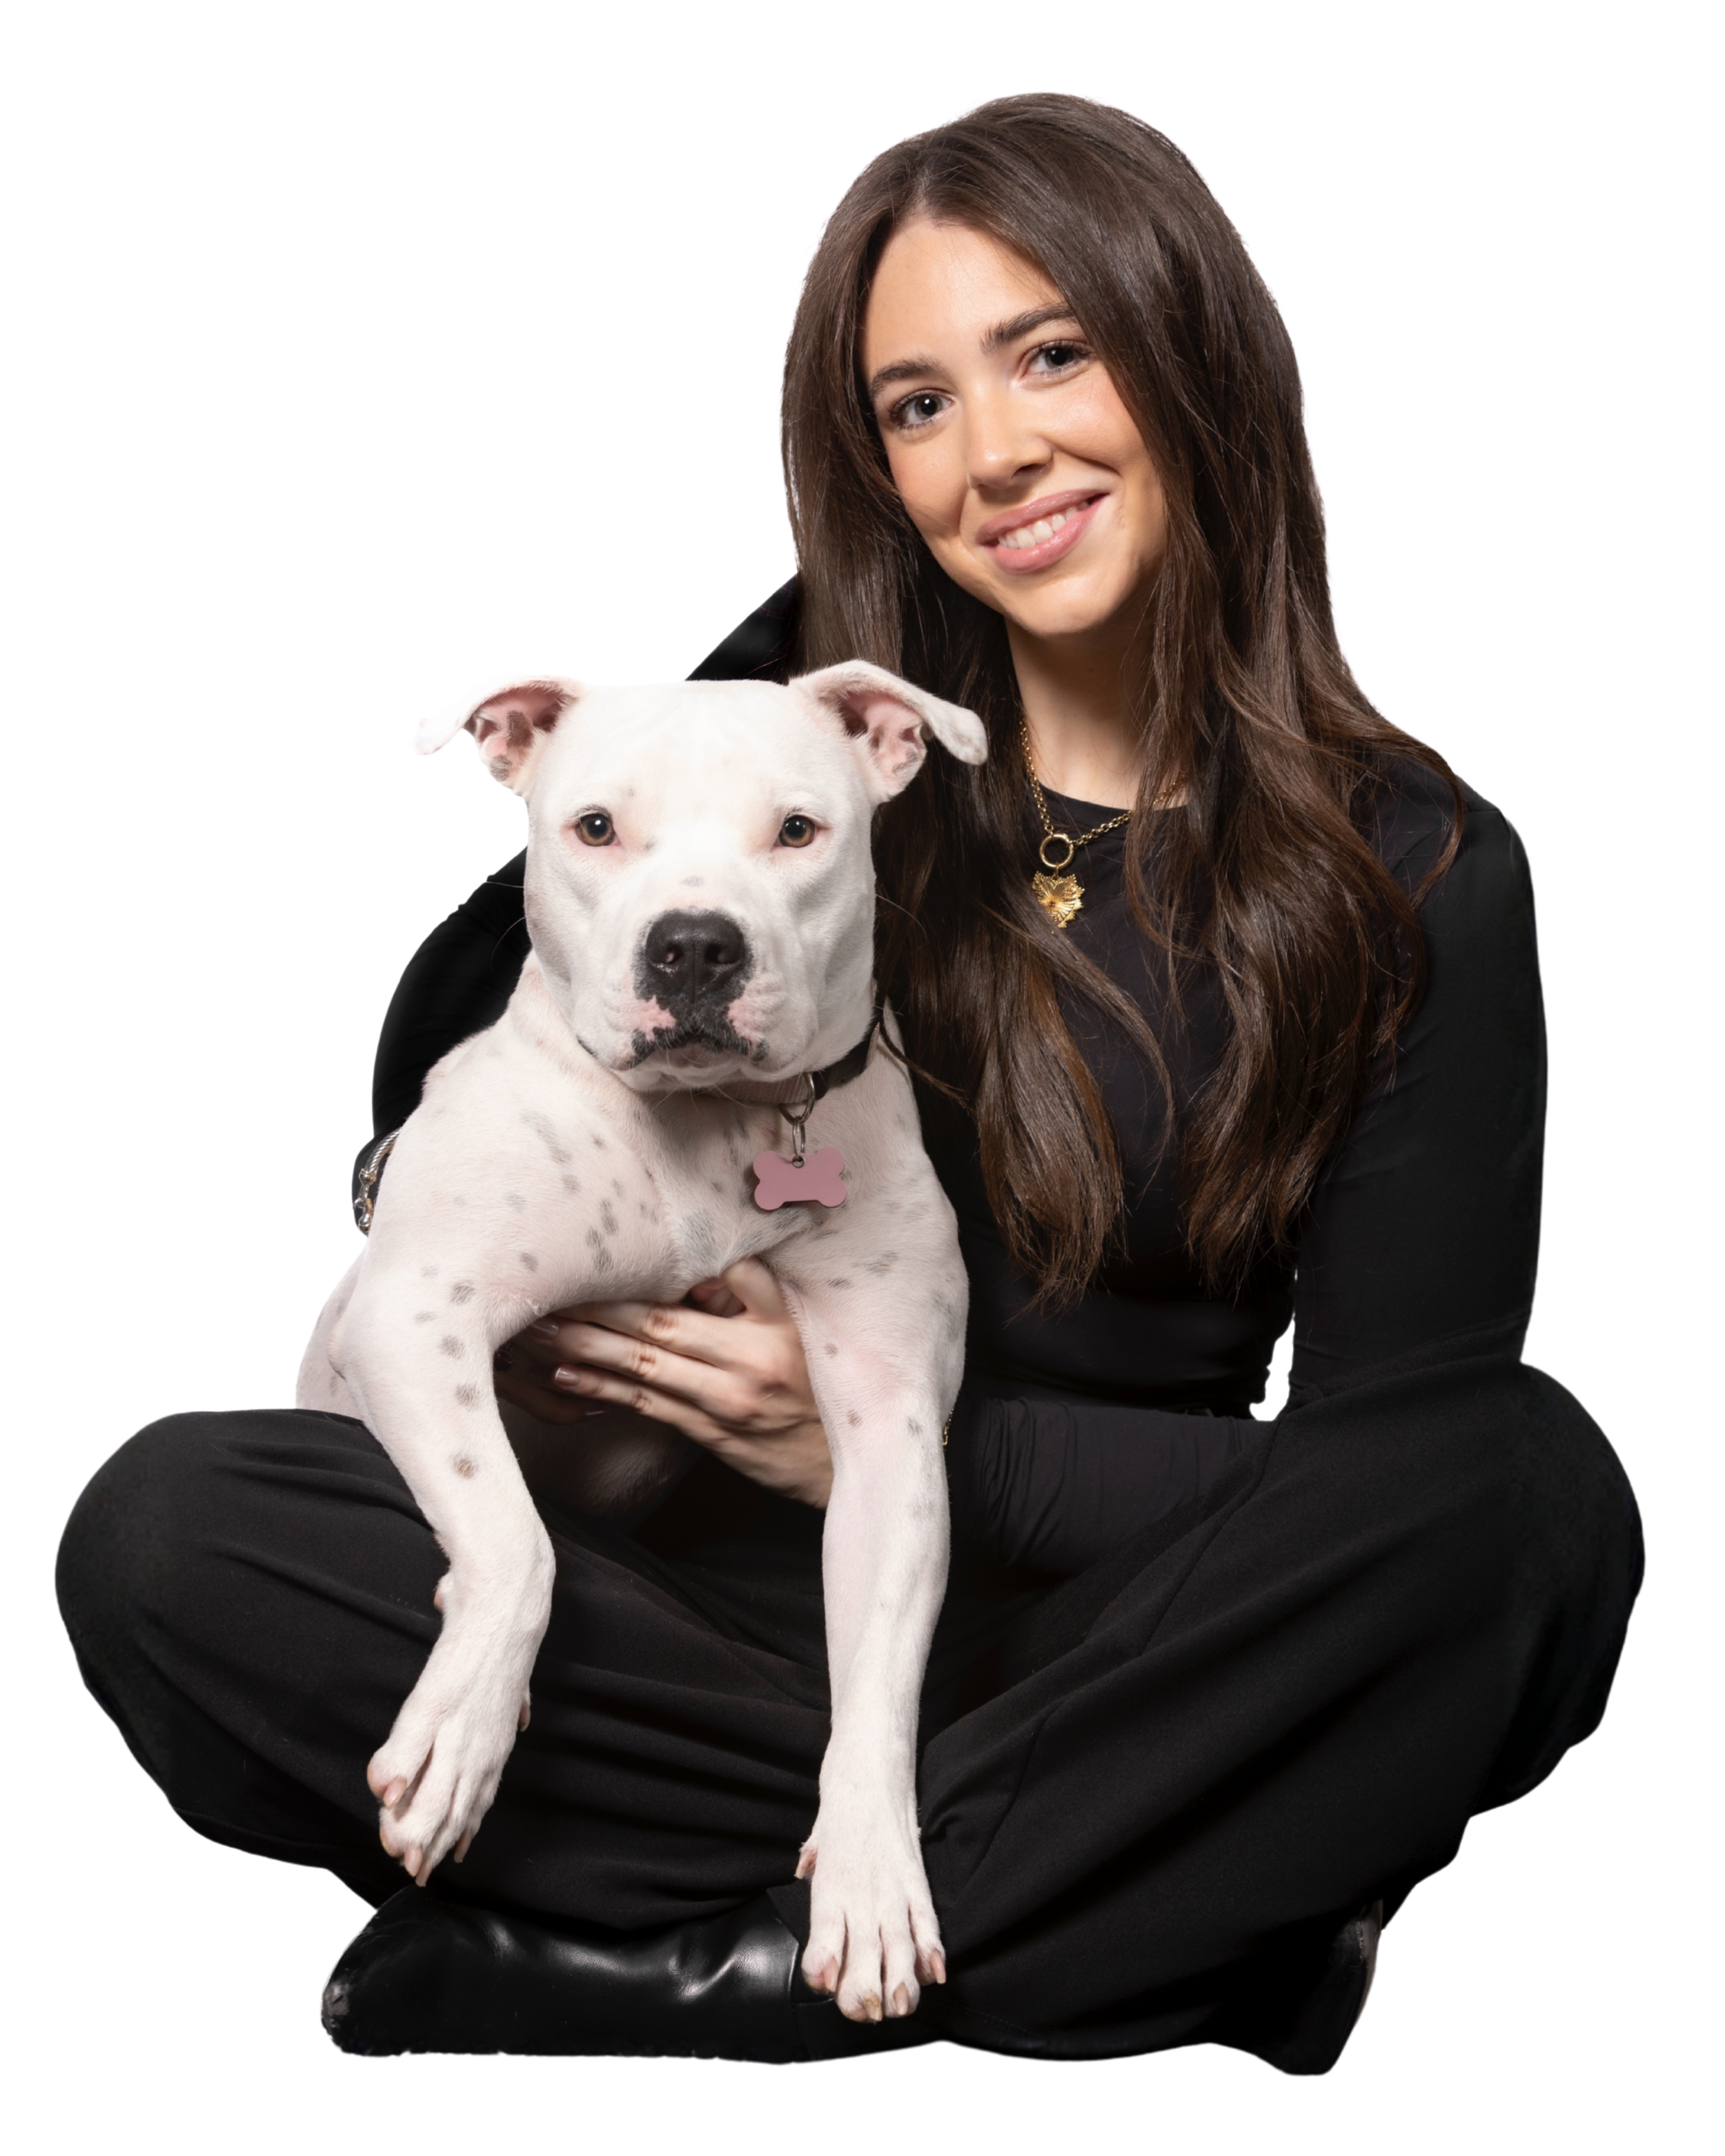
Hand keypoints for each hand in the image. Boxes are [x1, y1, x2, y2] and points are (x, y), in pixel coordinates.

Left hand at [497, 1259, 832, 1507]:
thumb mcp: (798, 1327)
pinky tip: (566, 1375)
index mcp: (774, 1324)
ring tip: (542, 1328)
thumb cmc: (816, 1385)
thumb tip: (694, 1266)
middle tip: (551, 1287)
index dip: (664, 1265)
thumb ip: (751, 1290)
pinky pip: (646, 1405)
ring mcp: (726, 1400)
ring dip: (588, 1345)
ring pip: (645, 1365)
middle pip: (662, 1323)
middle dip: (600, 1305)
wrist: (839, 1463)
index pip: (720, 1277)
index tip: (612, 1246)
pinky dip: (602, 1389)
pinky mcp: (708, 1432)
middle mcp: (749, 1360)